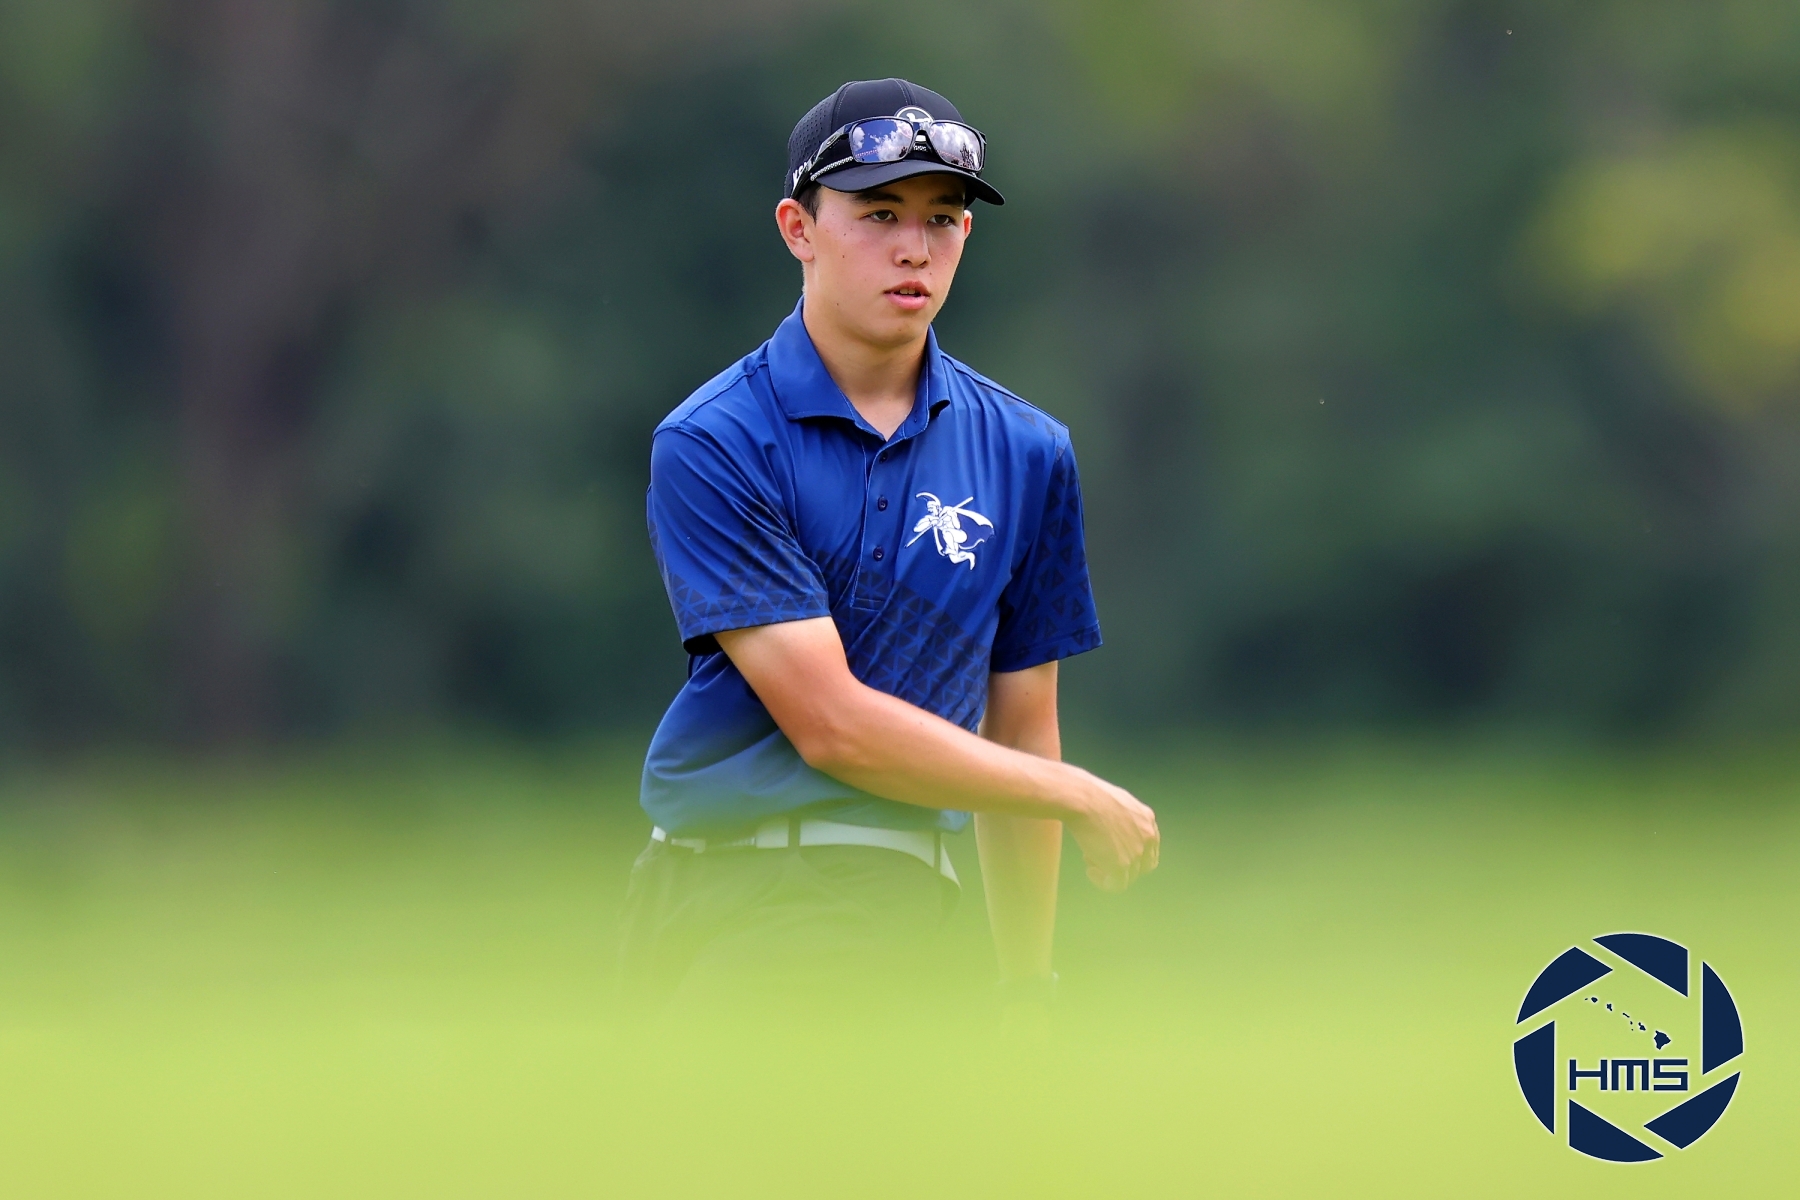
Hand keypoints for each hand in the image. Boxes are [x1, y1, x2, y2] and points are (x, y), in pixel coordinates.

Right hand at [1066, 773, 1158, 890]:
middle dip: (1124, 865)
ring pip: (1130, 876)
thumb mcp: (1117, 801)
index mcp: (1148, 819)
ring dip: (1109, 871)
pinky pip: (1117, 885)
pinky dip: (1103, 882)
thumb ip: (1124, 817)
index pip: (1150, 846)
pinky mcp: (1122, 864)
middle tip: (1101, 857)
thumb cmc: (1089, 795)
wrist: (1081, 799)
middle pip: (1144, 865)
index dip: (1133, 854)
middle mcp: (1148, 837)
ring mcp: (1137, 852)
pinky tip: (1090, 871)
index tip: (1114, 852)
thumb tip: (1116, 830)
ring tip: (1089, 858)